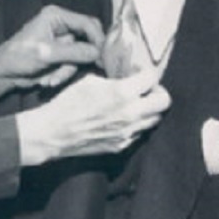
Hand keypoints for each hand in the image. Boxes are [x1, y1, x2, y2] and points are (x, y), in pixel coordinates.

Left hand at [0, 5, 103, 100]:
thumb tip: (98, 53)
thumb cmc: (19, 57)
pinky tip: (49, 79)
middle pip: (89, 38)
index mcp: (57, 16)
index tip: (103, 57)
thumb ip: (74, 52)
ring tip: (52, 78)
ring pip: (82, 55)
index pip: (87, 23)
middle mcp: (62, 25)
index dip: (98, 39)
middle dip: (83, 57)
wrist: (4, 74)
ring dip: (68, 70)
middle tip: (91, 69)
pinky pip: (73, 65)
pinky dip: (63, 74)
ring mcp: (62, 41)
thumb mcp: (46, 53)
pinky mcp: (62, 55)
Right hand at [15, 67, 168, 166]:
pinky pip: (139, 133)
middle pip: (164, 102)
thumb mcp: (90, 80)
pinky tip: (122, 119)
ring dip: (149, 110)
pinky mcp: (122, 146)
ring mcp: (128, 133)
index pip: (152, 78)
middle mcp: (130, 113)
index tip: (140, 73)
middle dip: (158, 92)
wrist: (54, 133)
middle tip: (147, 90)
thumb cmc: (68, 103)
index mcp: (122, 93)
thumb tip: (125, 77)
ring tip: (136, 105)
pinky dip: (136, 124)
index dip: (146, 73)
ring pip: (155, 119)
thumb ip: (113, 79)